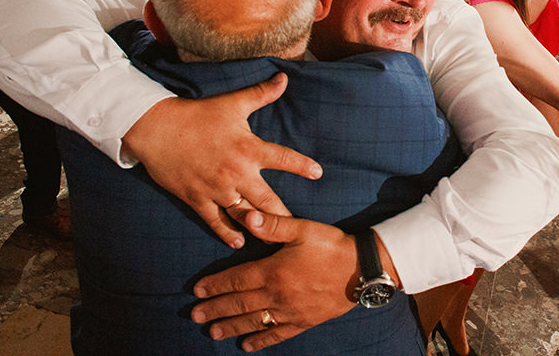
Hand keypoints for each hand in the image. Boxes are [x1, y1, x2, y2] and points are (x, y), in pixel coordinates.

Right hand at [120, 74, 322, 248]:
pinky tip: (241, 242)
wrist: (157, 129)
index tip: (318, 174)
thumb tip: (284, 77)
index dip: (302, 166)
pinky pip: (216, 222)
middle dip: (284, 214)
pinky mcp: (197, 199)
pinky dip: (229, 234)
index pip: (282, 158)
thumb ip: (261, 94)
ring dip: (260, 228)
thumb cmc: (198, 114)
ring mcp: (216, 188)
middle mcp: (235, 172)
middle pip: (267, 199)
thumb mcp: (232, 102)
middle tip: (299, 228)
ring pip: (244, 214)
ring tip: (276, 240)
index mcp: (247, 149)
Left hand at [191, 211, 358, 351]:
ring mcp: (290, 311)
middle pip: (239, 304)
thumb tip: (247, 216)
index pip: (236, 279)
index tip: (196, 290)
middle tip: (195, 315)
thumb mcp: (302, 229)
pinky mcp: (304, 321)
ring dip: (230, 326)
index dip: (215, 285)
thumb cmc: (332, 245)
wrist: (363, 270)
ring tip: (212, 332)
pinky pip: (277, 333)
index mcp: (273, 271)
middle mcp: (277, 295)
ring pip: (253, 321)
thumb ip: (273, 224)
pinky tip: (247, 345)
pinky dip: (261, 340)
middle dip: (215, 309)